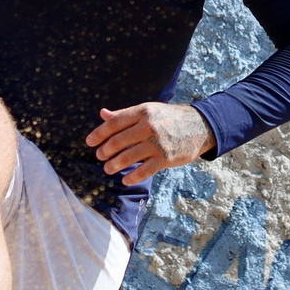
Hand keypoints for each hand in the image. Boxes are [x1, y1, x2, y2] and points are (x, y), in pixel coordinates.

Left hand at [86, 101, 212, 186]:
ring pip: (128, 157)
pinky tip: (125, 179)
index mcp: (143, 112)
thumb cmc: (169, 118)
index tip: (89, 142)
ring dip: (114, 165)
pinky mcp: (165, 158)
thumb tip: (103, 114)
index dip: (99, 133)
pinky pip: (143, 171)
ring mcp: (157, 143)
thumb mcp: (148, 110)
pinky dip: (132, 177)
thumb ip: (125, 114)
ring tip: (108, 168)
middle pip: (118, 141)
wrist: (200, 126)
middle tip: (100, 156)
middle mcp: (149, 126)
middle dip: (105, 151)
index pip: (114, 123)